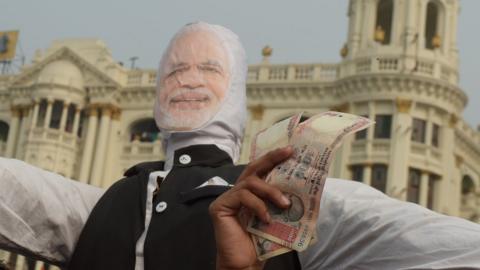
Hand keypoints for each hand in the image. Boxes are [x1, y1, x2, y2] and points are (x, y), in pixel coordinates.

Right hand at [209, 147, 292, 269]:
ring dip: (271, 191)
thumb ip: (283, 202)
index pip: (261, 171)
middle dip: (271, 158)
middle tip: (288, 153)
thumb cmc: (262, 244)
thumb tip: (304, 188)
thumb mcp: (278, 217)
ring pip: (250, 182)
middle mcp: (237, 192)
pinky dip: (258, 205)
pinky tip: (267, 219)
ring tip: (285, 204)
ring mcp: (227, 198)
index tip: (290, 150)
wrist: (245, 264)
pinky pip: (242, 196)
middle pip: (252, 167)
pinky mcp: (220, 207)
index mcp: (250, 194)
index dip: (274, 158)